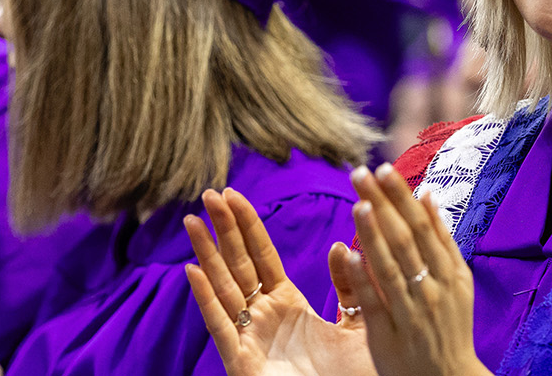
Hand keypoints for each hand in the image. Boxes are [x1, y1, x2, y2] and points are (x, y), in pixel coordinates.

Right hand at [183, 188, 376, 375]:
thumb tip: (340, 246)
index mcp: (287, 306)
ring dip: (206, 255)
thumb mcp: (359, 327)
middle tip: (208, 192)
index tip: (232, 193)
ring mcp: (249, 339)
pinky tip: (192, 271)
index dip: (246, 226)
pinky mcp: (241, 363)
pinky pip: (221, 326)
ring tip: (192, 221)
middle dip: (223, 229)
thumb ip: (351, 288)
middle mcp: (263, 318)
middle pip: (238, 265)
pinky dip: (207, 299)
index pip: (261, 257)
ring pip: (223, 288)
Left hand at [348, 165, 490, 375]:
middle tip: (360, 173)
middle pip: (405, 239)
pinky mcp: (390, 335)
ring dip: (374, 233)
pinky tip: (348, 253)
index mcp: (450, 273)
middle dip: (383, 204)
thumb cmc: (448, 326)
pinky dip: (363, 278)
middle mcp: (433, 289)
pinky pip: (375, 302)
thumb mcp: (457, 282)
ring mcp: (412, 312)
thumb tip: (427, 195)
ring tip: (358, 203)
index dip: (401, 197)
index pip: (422, 226)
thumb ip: (441, 241)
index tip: (382, 168)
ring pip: (391, 267)